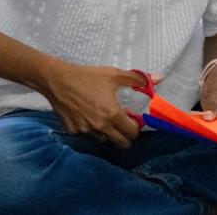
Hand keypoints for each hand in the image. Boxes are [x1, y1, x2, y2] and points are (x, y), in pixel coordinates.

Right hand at [40, 60, 160, 148]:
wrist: (57, 80)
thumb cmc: (87, 77)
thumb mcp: (114, 74)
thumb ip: (137, 79)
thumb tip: (158, 78)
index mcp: (112, 114)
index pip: (132, 133)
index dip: (136, 128)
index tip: (133, 119)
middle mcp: (100, 126)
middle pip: (121, 143)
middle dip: (126, 136)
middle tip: (124, 124)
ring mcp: (85, 130)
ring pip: (103, 140)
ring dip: (108, 133)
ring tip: (105, 118)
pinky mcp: (73, 131)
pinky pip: (87, 135)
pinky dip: (91, 129)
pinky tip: (88, 116)